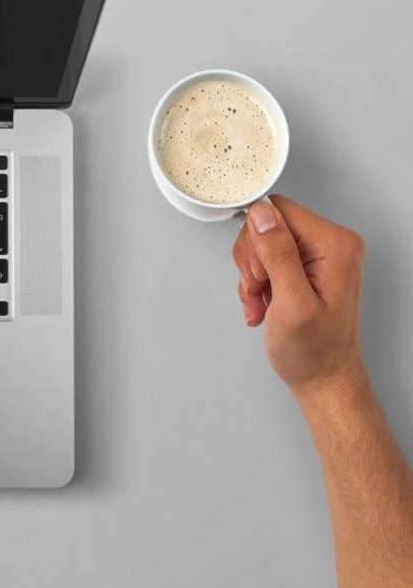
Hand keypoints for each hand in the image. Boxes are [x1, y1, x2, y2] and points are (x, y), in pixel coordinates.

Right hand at [231, 195, 366, 396]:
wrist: (323, 377)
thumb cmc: (315, 351)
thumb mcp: (292, 303)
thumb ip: (278, 255)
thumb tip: (262, 214)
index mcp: (335, 245)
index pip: (278, 211)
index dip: (258, 241)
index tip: (262, 275)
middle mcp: (330, 244)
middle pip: (267, 225)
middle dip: (253, 262)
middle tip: (261, 290)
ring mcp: (317, 256)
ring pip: (260, 244)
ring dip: (251, 277)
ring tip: (263, 302)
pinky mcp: (304, 266)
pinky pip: (264, 259)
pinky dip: (256, 284)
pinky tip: (264, 305)